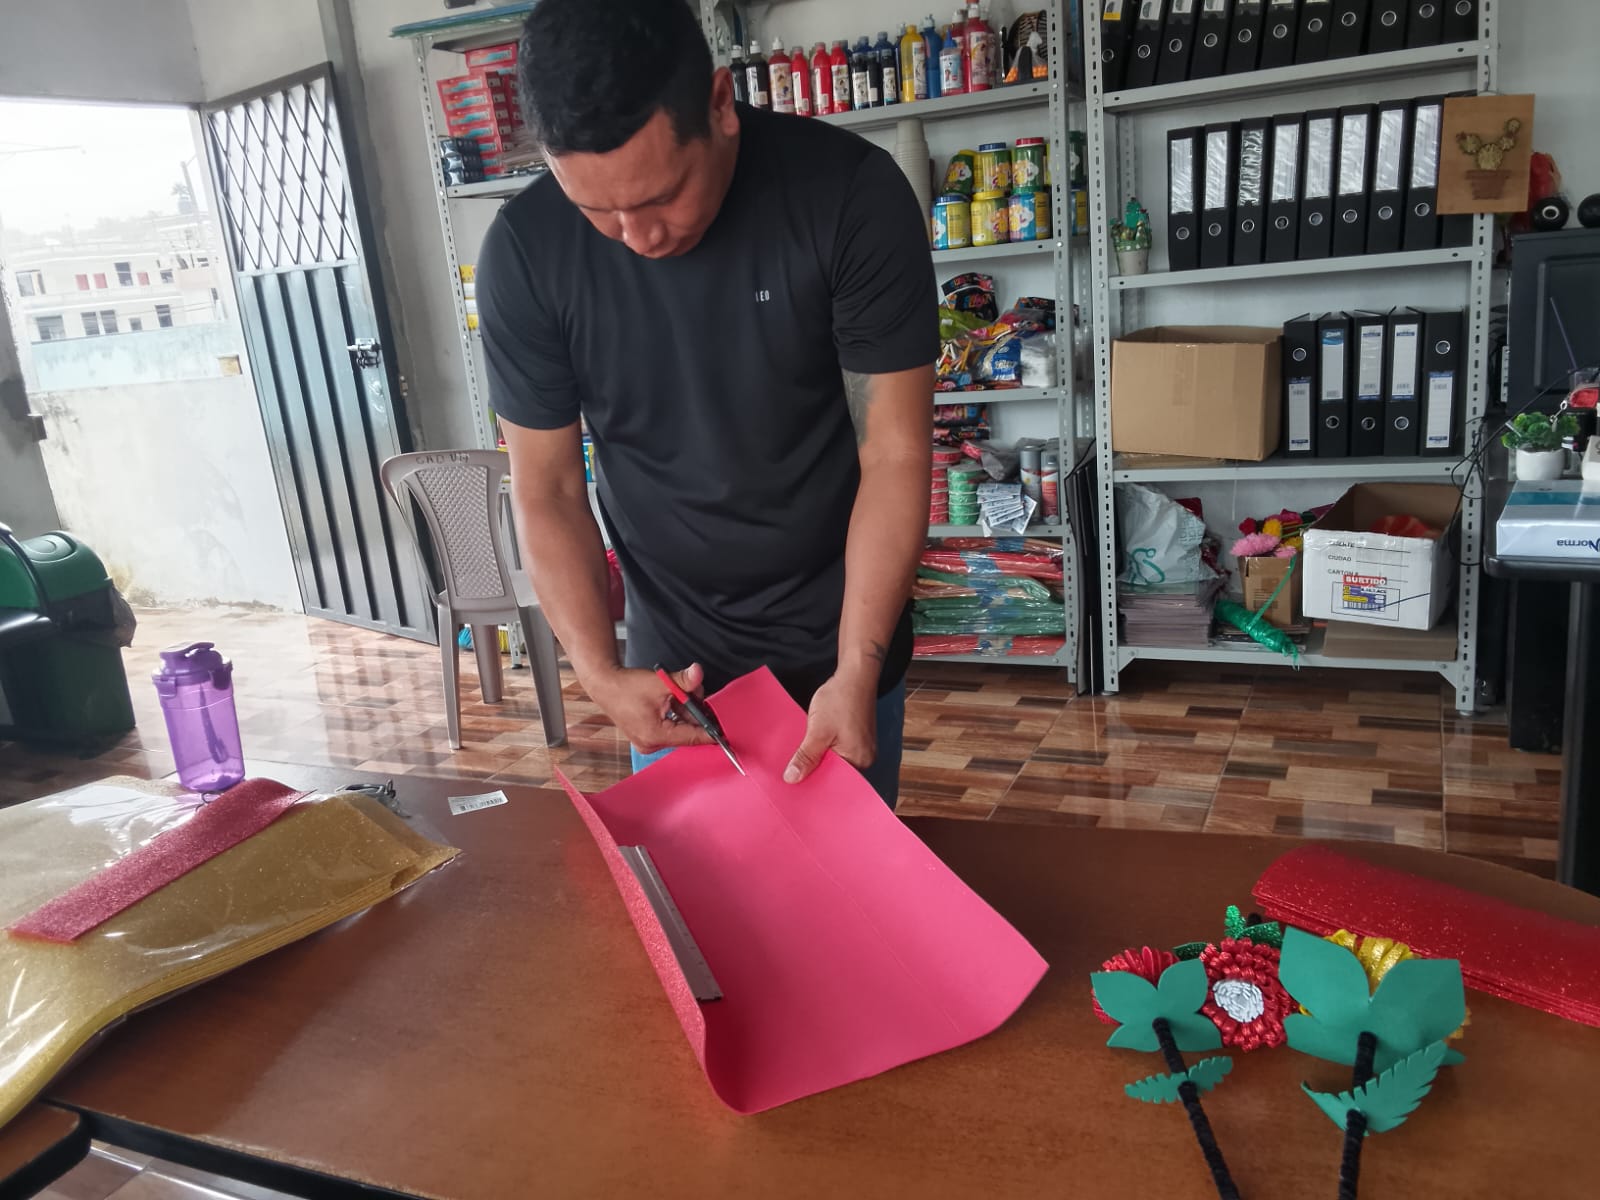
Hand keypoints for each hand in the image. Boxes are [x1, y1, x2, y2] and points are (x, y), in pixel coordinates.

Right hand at [588, 664, 713, 754]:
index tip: (728, 731)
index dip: (712, 732)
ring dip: (685, 712)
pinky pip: (670, 728)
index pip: (693, 737)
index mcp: (656, 735)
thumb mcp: (659, 682)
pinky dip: (675, 715)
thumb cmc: (627, 686)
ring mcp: (648, 742)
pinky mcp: (646, 736)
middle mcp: (652, 744)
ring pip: (679, 729)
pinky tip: (671, 700)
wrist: (604, 685)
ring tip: (676, 693)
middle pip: (687, 732)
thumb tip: (698, 673)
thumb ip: (683, 681)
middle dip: (695, 712)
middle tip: (694, 692)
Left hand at [784, 670, 876, 783]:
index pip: (835, 783)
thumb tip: (792, 778)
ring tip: (799, 758)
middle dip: (814, 772)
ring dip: (818, 758)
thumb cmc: (841, 699)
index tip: (794, 787)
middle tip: (791, 773)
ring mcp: (861, 746)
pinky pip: (837, 750)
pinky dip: (824, 748)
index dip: (814, 785)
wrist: (854, 675)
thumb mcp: (818, 731)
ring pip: (834, 761)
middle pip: (835, 773)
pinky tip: (811, 744)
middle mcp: (864, 757)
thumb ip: (806, 757)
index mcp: (859, 760)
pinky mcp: (856, 737)